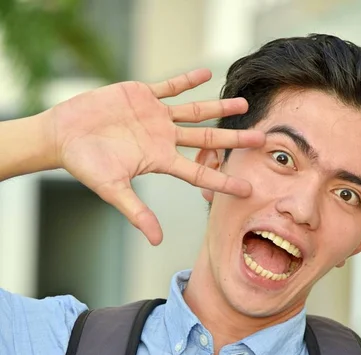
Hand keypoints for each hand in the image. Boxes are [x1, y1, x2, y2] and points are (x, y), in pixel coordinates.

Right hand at [48, 69, 264, 244]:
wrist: (65, 135)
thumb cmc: (86, 165)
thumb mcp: (113, 190)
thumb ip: (137, 213)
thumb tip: (156, 241)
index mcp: (160, 160)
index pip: (199, 171)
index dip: (223, 180)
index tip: (247, 187)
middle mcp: (164, 139)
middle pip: (207, 139)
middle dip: (234, 139)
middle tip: (263, 140)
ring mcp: (155, 117)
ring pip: (194, 111)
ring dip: (219, 108)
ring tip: (244, 104)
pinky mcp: (142, 95)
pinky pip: (170, 86)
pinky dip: (186, 80)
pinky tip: (206, 74)